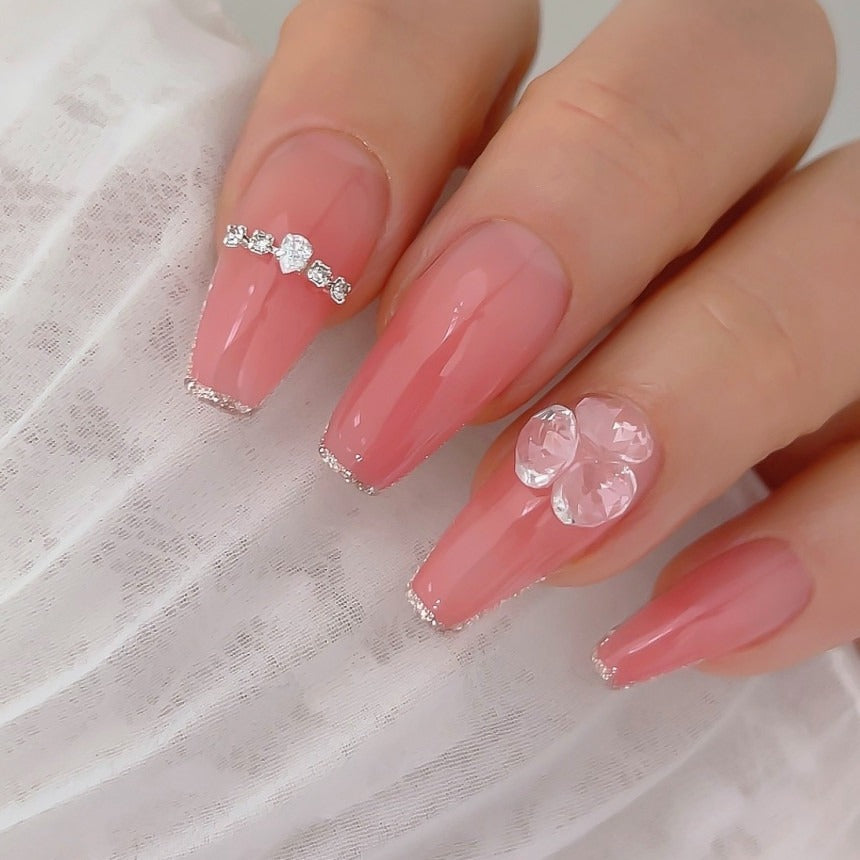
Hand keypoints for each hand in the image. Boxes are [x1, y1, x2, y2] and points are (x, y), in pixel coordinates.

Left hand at [187, 0, 857, 686]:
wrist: (599, 525)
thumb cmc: (445, 432)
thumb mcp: (369, 348)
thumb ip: (324, 305)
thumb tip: (246, 348)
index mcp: (548, 99)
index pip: (457, 14)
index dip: (351, 137)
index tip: (253, 333)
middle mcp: (718, 147)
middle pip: (704, 73)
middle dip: (553, 238)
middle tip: (398, 431)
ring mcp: (830, 272)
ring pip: (832, 253)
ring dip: (677, 406)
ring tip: (537, 544)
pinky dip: (806, 548)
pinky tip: (672, 627)